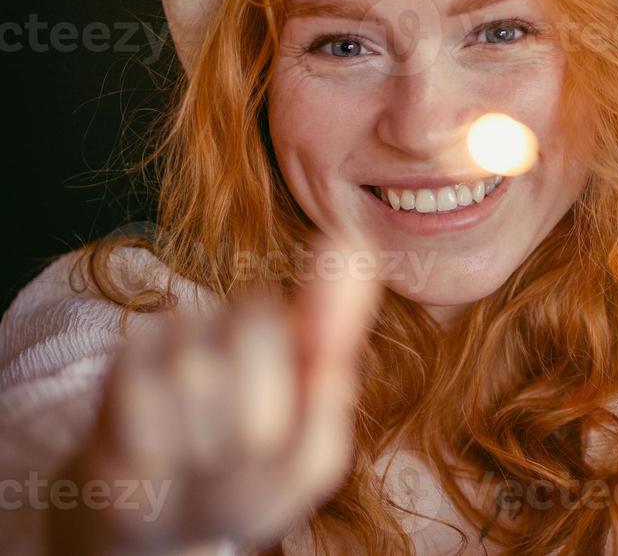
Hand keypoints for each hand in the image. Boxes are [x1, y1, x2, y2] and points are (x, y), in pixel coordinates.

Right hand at [48, 235, 380, 555]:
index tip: (347, 242)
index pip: (325, 293)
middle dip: (260, 414)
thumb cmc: (248, 485)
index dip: (334, 274)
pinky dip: (157, 446)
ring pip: (199, 372)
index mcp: (305, 339)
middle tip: (251, 454)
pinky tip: (160, 452)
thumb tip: (335, 353)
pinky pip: (145, 400)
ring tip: (203, 456)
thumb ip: (326, 405)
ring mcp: (183, 336)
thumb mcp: (307, 460)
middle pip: (259, 330)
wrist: (166, 521)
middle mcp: (246, 321)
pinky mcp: (125, 365)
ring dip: (205, 438)